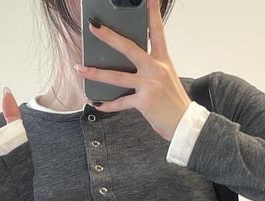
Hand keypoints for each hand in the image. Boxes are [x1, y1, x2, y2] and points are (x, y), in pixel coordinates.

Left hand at [74, 0, 190, 141]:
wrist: (184, 123)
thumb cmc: (173, 102)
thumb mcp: (167, 79)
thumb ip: (150, 69)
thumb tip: (127, 66)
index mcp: (163, 61)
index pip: (157, 32)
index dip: (152, 13)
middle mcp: (156, 69)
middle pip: (129, 48)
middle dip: (109, 37)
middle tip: (93, 27)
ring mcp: (149, 85)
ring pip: (117, 76)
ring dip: (96, 73)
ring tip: (80, 69)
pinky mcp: (144, 101)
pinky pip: (121, 102)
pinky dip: (108, 105)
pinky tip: (97, 103)